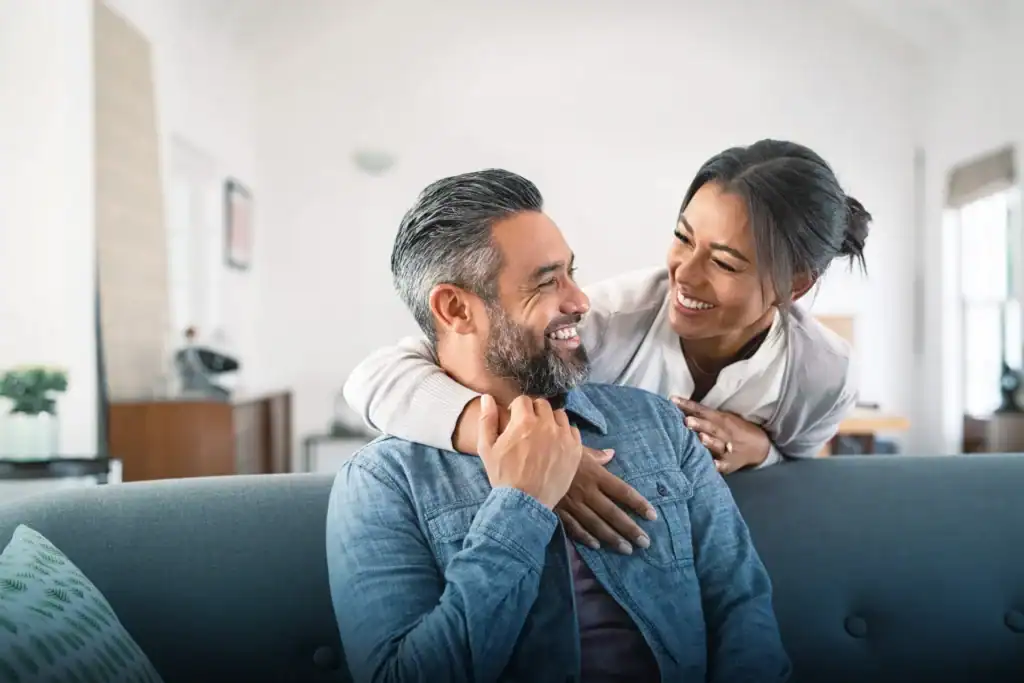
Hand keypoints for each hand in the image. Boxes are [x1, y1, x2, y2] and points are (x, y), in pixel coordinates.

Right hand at [477, 394, 582, 508]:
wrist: (525, 502)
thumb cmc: (503, 475)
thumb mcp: (486, 448)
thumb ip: (487, 420)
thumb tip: (487, 397)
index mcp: (524, 421)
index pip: (523, 400)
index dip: (517, 409)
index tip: (515, 419)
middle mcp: (546, 425)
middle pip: (542, 405)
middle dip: (534, 412)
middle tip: (528, 428)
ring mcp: (563, 437)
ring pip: (559, 415)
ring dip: (550, 420)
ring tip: (543, 435)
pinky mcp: (575, 450)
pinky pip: (573, 430)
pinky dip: (564, 433)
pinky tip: (556, 444)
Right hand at [555, 448, 657, 553]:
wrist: (529, 461)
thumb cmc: (556, 452)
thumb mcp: (578, 449)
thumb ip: (597, 455)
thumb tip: (611, 454)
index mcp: (596, 475)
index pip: (623, 491)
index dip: (639, 504)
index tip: (652, 516)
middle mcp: (588, 492)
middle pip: (613, 513)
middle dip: (630, 529)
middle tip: (645, 542)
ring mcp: (573, 504)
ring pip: (596, 524)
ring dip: (613, 538)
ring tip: (627, 550)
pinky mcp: (558, 511)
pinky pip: (574, 528)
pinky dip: (586, 538)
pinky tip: (597, 546)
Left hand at [670, 396, 769, 474]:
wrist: (758, 445)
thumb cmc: (732, 429)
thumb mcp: (720, 418)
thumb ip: (701, 414)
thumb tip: (676, 406)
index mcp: (719, 419)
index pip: (701, 410)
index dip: (687, 405)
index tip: (673, 401)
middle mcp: (723, 432)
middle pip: (710, 427)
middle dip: (698, 424)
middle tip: (686, 421)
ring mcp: (727, 448)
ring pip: (717, 444)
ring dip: (709, 442)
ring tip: (700, 439)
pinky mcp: (729, 463)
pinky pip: (724, 464)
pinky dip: (719, 464)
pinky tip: (713, 465)